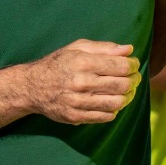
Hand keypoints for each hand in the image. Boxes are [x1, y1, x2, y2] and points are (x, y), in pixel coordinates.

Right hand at [24, 40, 140, 124]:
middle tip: (133, 78)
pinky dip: (114, 109)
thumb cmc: (58, 64)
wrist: (31, 87)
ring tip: (126, 91)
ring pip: (117, 103)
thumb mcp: (78, 48)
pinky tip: (112, 101)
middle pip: (123, 85)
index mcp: (83, 62)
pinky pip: (106, 116)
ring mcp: (78, 102)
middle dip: (134, 81)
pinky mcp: (75, 116)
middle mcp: (81, 82)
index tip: (134, 65)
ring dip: (127, 97)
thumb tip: (129, 50)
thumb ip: (105, 48)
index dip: (133, 65)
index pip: (121, 66)